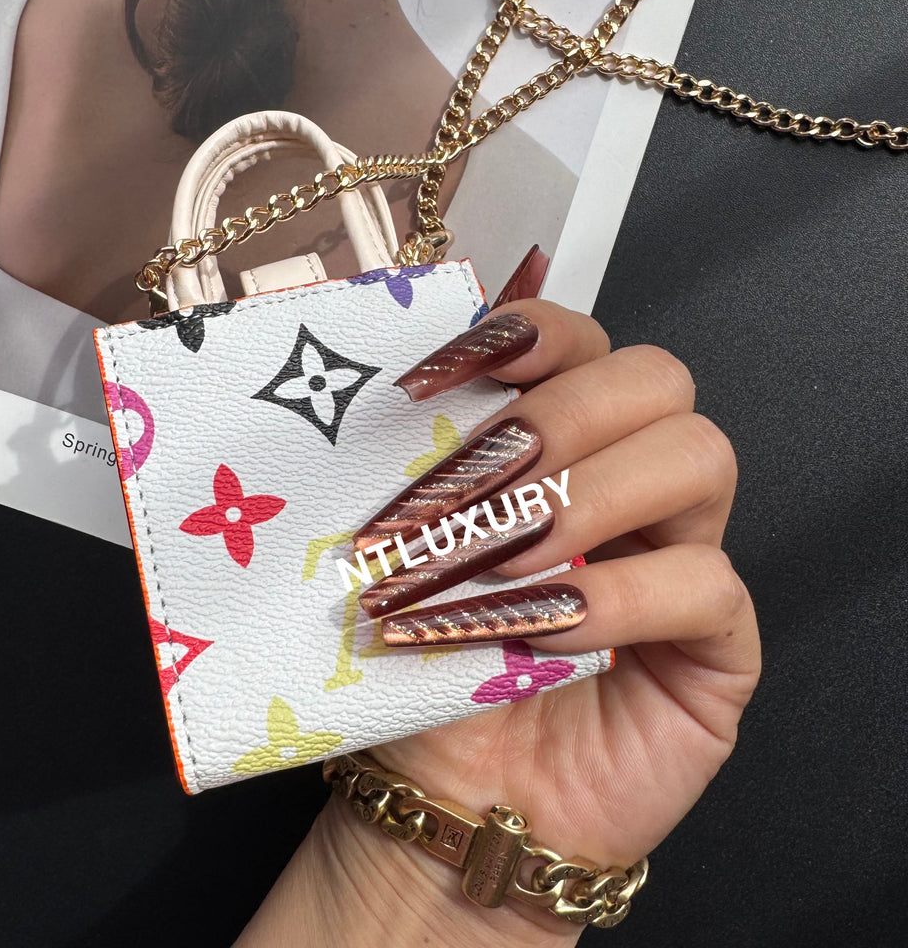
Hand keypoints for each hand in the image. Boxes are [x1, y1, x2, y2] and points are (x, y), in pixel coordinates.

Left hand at [360, 297, 759, 940]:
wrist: (448, 790)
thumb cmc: (424, 662)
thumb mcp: (408, 550)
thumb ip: (423, 464)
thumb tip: (405, 389)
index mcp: (563, 439)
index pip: (578, 337)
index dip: (521, 335)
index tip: (427, 381)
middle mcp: (633, 479)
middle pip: (650, 380)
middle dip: (547, 423)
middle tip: (452, 502)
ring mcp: (687, 550)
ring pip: (694, 457)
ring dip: (576, 503)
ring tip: (484, 565)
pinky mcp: (718, 637)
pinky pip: (703, 581)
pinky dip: (608, 598)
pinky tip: (531, 633)